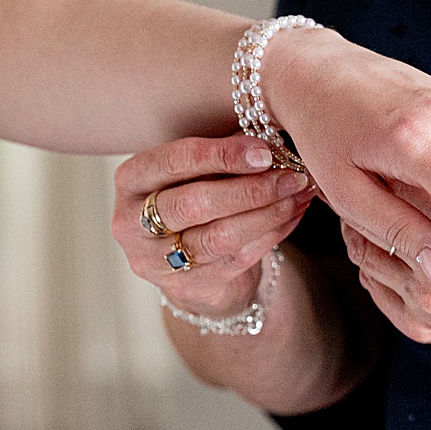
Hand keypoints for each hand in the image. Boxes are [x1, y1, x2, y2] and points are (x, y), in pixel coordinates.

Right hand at [112, 135, 315, 316]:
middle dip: (250, 189)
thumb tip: (271, 143)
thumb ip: (221, 155)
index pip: (176, 162)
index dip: (222, 156)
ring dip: (267, 213)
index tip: (265, 152)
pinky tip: (292, 215)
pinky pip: (237, 259)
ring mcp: (155, 261)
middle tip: (291, 176)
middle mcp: (131, 223)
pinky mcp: (186, 286)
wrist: (188, 260)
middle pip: (195, 204)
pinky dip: (271, 234)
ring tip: (299, 194)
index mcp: (131, 180)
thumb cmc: (193, 197)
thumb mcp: (194, 170)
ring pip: (219, 236)